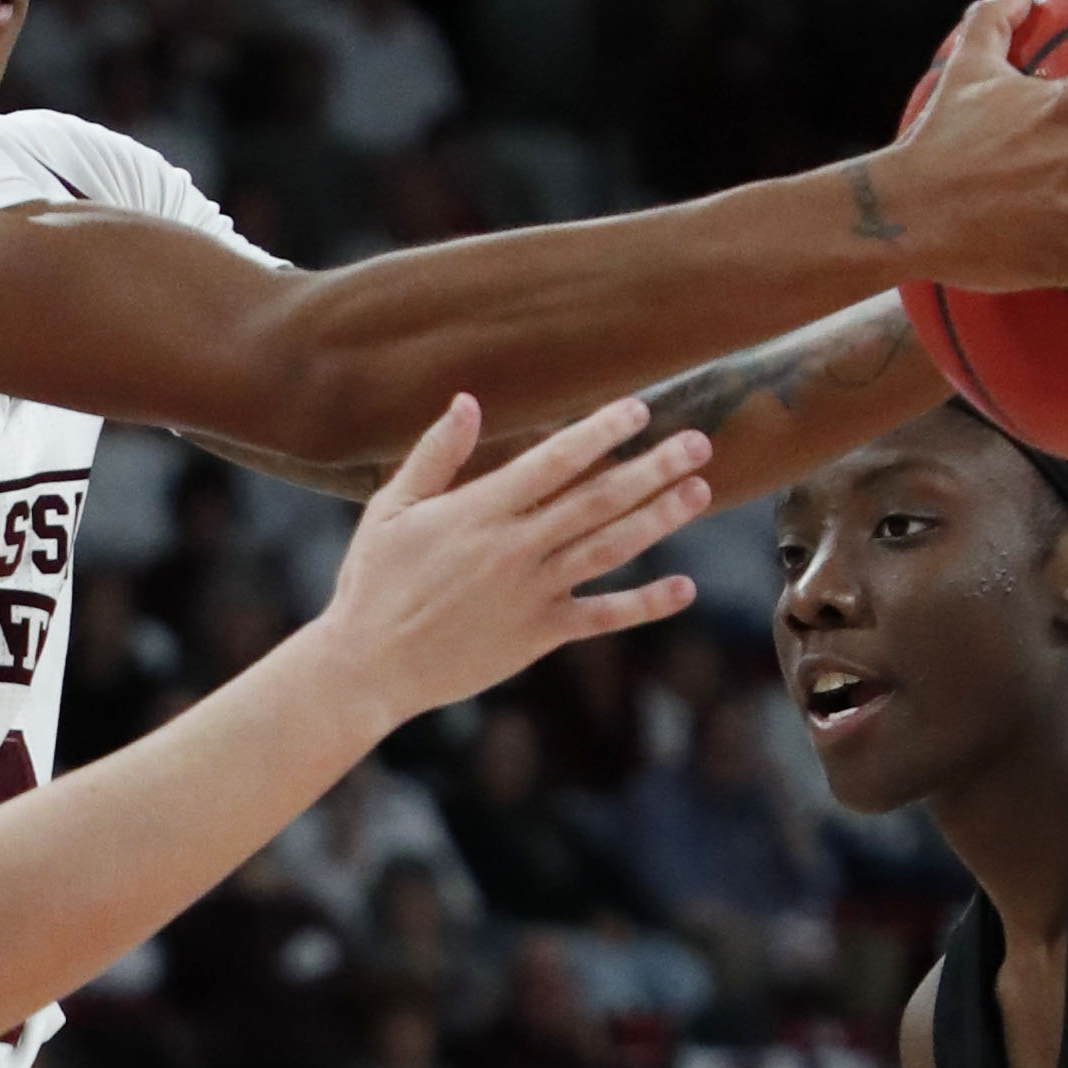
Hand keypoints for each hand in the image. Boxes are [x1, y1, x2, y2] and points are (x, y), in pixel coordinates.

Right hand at [320, 394, 706, 724]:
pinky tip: (684, 588)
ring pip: (609, 548)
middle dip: (652, 469)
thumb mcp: (390, 509)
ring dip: (658, 519)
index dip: (600, 433)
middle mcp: (513, 548)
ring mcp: (530, 593)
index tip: (639, 410)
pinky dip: (645, 605)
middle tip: (699, 444)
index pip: (553, 461)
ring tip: (699, 492)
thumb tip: (467, 401)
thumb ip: (434, 455)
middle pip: (597, 500)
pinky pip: (601, 617)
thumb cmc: (372, 581)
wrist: (369, 665)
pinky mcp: (538, 635)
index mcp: (478, 511)